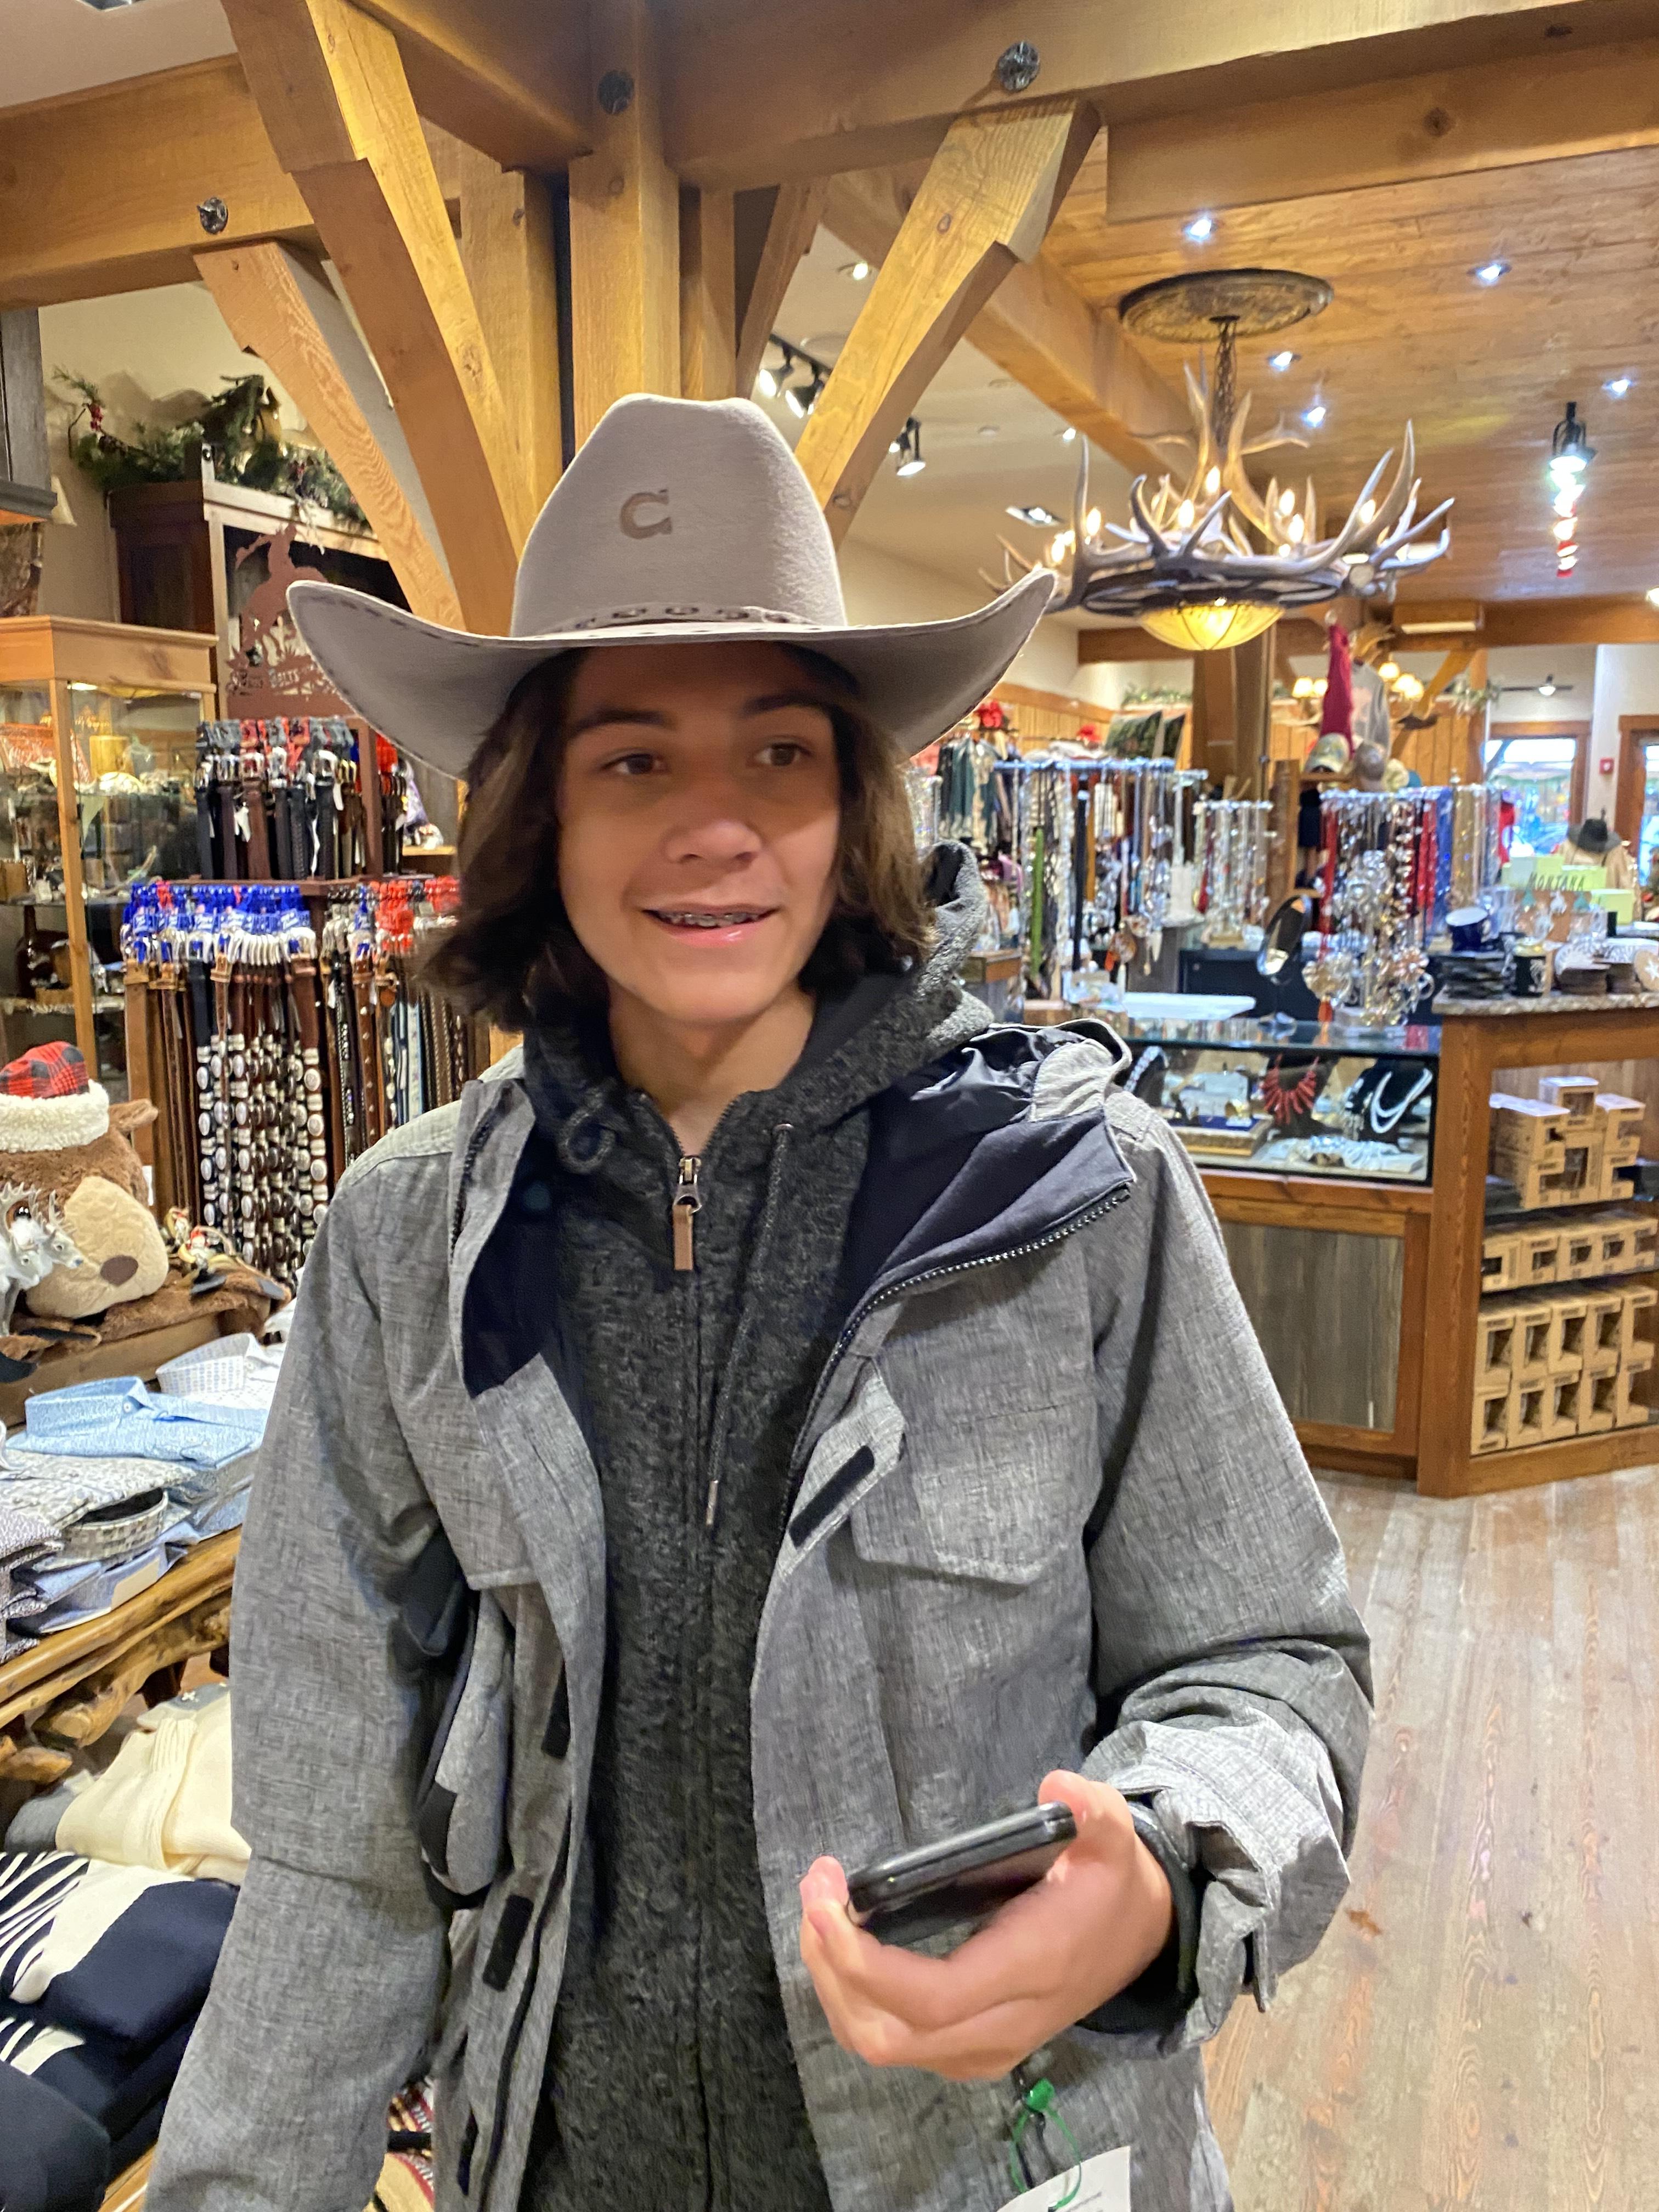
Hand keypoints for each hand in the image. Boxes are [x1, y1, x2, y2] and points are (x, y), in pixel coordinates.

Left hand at [798, 1770, 1174, 2082]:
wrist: (1141, 1939)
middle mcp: (1002, 2026)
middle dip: (831, 1968)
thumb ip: (1093, 1810)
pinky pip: (895, 2042)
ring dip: (834, 1984)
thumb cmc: (1110, 1883)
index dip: (863, 1962)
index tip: (827, 1899)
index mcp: (1028, 1972)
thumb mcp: (1112, 1837)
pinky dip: (854, 1999)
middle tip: (814, 1892)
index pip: (930, 1998)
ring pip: (882, 2044)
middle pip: (888, 2033)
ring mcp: (984, 2046)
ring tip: (819, 1912)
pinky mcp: (971, 2048)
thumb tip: (1057, 1787)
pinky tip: (843, 1944)